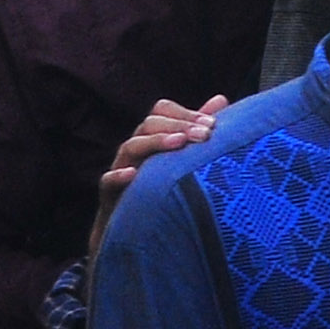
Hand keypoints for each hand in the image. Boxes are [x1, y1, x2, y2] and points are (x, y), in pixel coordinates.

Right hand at [89, 95, 225, 249]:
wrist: (132, 230)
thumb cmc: (161, 187)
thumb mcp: (181, 158)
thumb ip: (197, 129)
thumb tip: (221, 98)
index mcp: (153, 137)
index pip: (163, 112)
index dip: (185, 114)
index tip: (212, 124)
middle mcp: (136, 149)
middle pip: (149, 124)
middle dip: (178, 126)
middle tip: (204, 134)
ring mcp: (121, 169)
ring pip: (131, 147)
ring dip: (155, 142)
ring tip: (180, 143)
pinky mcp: (110, 194)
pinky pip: (108, 181)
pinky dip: (118, 175)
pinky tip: (132, 174)